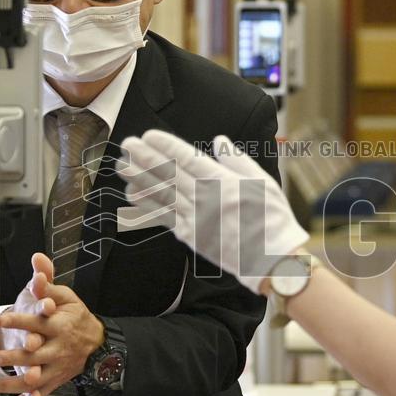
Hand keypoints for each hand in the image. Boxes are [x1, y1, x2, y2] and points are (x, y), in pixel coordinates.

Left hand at [0, 252, 104, 395]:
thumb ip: (47, 281)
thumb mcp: (66, 296)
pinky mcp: (50, 383)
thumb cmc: (75, 318)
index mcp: (59, 325)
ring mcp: (54, 369)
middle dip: (13, 356)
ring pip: (32, 380)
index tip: (1, 319)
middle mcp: (57, 349)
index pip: (38, 322)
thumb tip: (37, 260)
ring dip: (10, 382)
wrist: (96, 344)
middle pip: (34, 355)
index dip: (20, 321)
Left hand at [118, 130, 308, 293]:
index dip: (166, 146)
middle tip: (127, 145)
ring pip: (162, 194)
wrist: (272, 259)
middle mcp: (204, 199)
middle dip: (145, 158)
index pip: (187, 159)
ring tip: (123, 167)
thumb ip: (237, 160)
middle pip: (169, 174)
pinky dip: (147, 207)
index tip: (148, 136)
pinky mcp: (191, 236)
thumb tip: (219, 141)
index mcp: (222, 182)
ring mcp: (195, 219)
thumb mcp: (262, 181)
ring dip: (140, 179)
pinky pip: (164, 218)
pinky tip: (133, 197)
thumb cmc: (272, 220)